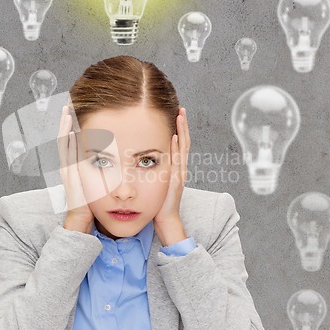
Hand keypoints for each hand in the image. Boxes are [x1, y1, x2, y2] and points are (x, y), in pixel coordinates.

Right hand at [57, 105, 94, 232]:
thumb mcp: (96, 185)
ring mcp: (67, 170)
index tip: (76, 112)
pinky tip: (70, 130)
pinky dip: (67, 141)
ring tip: (67, 111)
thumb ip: (100, 173)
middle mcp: (69, 167)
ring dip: (65, 127)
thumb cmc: (91, 207)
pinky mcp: (69, 176)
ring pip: (63, 143)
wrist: (81, 223)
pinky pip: (66, 154)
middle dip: (67, 121)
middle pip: (65, 138)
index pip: (72, 142)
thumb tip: (112, 163)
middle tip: (68, 104)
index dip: (72, 127)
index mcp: (75, 168)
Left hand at [154, 107, 190, 230]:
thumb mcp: (156, 181)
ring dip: (182, 131)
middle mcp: (180, 168)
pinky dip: (177, 148)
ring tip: (180, 116)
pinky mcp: (176, 180)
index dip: (179, 128)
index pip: (180, 143)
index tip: (176, 114)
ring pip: (183, 148)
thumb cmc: (159, 203)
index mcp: (176, 167)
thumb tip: (145, 159)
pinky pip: (178, 161)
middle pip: (184, 141)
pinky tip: (174, 137)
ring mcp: (179, 174)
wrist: (165, 220)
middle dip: (183, 124)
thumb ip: (154, 169)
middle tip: (181, 109)